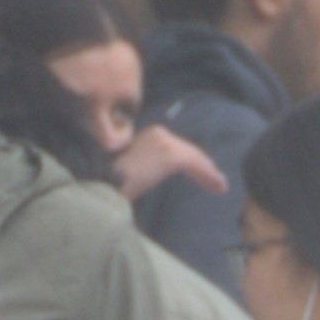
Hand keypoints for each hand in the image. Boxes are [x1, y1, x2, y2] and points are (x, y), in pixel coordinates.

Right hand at [108, 123, 226, 206]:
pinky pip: (194, 164)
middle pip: (187, 150)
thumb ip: (143, 169)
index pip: (175, 147)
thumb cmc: (108, 181)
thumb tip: (151, 177)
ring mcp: (164, 141)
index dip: (192, 161)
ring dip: (207, 173)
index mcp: (147, 135)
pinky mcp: (169, 154)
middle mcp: (157, 133)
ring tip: (219, 186)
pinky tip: (217, 186)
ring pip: (193, 157)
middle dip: (202, 167)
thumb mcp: (127, 170)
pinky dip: (206, 175)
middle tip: (215, 181)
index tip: (202, 174)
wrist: (100, 182)